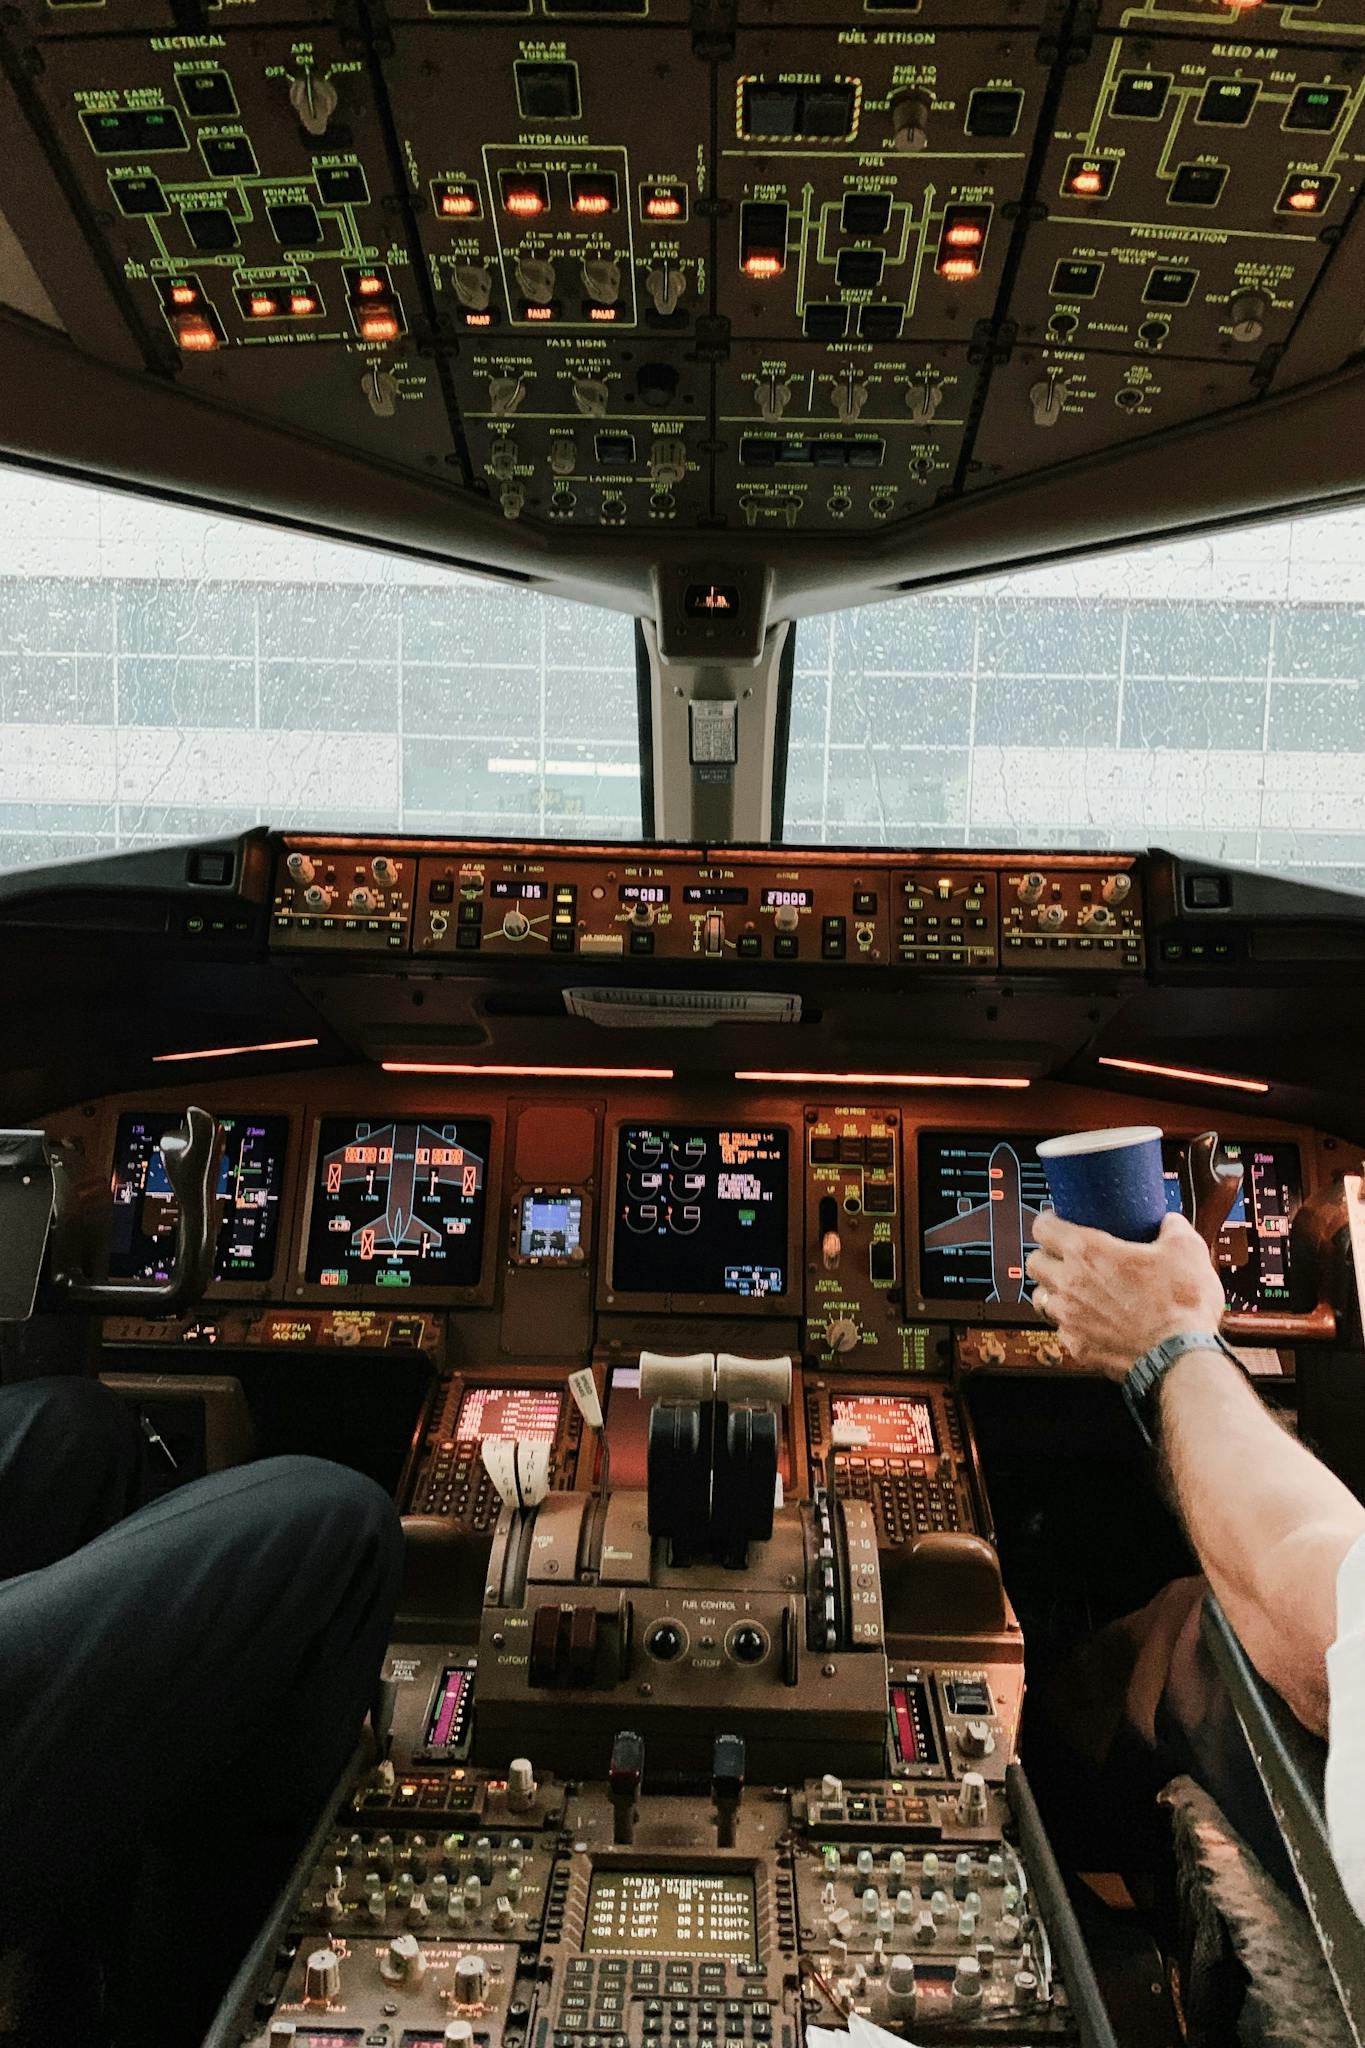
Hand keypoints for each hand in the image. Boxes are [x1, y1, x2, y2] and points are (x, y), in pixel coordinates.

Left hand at [1025, 1210, 1225, 1379]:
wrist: (1182, 1357)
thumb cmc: (1180, 1304)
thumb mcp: (1186, 1249)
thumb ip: (1172, 1227)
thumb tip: (1169, 1223)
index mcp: (1087, 1252)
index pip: (1042, 1228)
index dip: (1048, 1221)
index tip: (1057, 1221)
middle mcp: (1069, 1284)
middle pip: (1034, 1262)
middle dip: (1046, 1256)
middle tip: (1065, 1256)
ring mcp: (1070, 1319)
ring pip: (1041, 1298)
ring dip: (1053, 1291)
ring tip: (1074, 1290)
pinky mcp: (1078, 1347)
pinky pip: (1062, 1330)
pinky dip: (1071, 1324)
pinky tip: (1091, 1321)